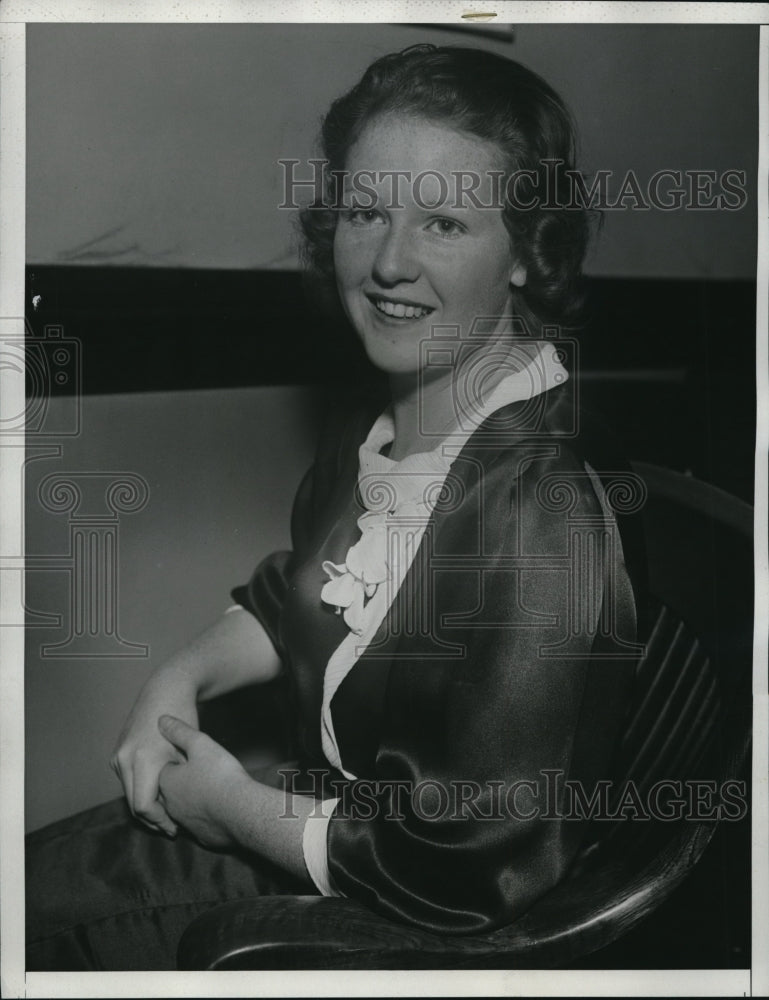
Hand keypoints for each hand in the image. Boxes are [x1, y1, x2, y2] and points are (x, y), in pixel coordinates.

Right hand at [110, 667, 198, 836]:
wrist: (166, 690)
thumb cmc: (185, 718)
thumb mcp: (187, 751)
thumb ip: (178, 782)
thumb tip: (179, 812)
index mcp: (143, 760)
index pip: (144, 806)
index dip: (160, 821)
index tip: (175, 828)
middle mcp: (124, 759)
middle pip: (133, 805)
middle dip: (152, 819)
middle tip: (172, 829)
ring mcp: (117, 755)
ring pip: (129, 794)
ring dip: (145, 806)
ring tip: (167, 815)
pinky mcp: (116, 753)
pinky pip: (126, 780)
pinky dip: (139, 791)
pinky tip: (158, 795)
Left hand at [157, 715, 250, 849]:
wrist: (242, 811)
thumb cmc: (220, 775)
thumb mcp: (201, 744)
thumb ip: (180, 731)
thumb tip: (161, 719)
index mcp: (166, 782)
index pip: (162, 770)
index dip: (175, 762)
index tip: (187, 757)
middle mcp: (170, 806)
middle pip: (169, 792)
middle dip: (179, 783)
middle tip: (196, 773)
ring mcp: (185, 824)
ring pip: (182, 810)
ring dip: (190, 801)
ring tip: (208, 790)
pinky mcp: (202, 837)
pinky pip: (199, 825)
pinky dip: (204, 817)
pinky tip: (217, 810)